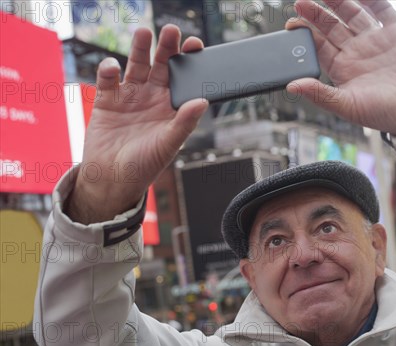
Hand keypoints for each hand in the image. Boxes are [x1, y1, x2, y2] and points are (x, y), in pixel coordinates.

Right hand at [67, 25, 208, 223]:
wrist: (111, 179)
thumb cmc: (144, 166)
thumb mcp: (168, 145)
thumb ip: (184, 123)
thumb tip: (202, 101)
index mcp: (172, 107)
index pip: (184, 78)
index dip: (189, 61)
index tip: (195, 45)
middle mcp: (152, 97)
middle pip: (162, 65)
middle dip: (167, 48)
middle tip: (172, 31)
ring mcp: (130, 96)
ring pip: (136, 65)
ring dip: (140, 49)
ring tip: (144, 32)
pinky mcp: (107, 99)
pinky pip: (108, 79)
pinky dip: (109, 69)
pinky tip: (113, 67)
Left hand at [286, 0, 395, 138]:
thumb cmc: (384, 113)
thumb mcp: (347, 107)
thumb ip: (319, 95)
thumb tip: (292, 86)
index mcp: (342, 69)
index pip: (318, 46)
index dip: (305, 34)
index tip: (292, 24)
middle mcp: (356, 52)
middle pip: (331, 27)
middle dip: (315, 14)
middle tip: (301, 3)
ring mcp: (375, 40)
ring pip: (352, 14)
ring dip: (338, 2)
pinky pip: (382, 10)